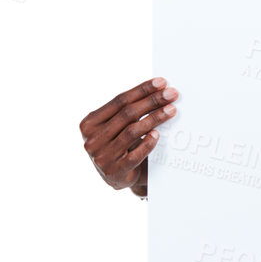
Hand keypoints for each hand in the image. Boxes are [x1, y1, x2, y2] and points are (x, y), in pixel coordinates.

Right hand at [79, 77, 178, 196]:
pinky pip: (134, 155)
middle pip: (127, 114)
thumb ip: (125, 113)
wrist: (116, 178)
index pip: (119, 101)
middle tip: (171, 94)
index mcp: (89, 123)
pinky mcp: (114, 172)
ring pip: (132, 132)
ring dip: (155, 118)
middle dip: (152, 101)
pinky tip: (158, 135)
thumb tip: (156, 90)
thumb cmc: (119, 147)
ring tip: (171, 110)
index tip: (161, 82)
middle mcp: (92, 139)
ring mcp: (102, 157)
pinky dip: (147, 143)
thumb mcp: (114, 128)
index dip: (141, 90)